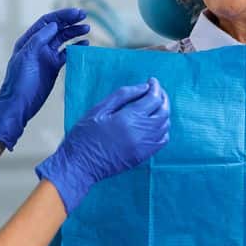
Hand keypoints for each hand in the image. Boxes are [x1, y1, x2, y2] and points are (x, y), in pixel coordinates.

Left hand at [0, 8, 89, 149]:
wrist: (19, 104)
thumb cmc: (20, 81)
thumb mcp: (27, 56)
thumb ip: (40, 39)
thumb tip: (54, 25)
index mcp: (29, 40)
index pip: (47, 22)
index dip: (62, 16)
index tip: (77, 13)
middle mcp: (38, 45)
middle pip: (57, 28)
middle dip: (70, 21)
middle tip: (85, 16)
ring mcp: (46, 56)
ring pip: (63, 39)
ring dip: (74, 33)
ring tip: (87, 29)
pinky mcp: (53, 67)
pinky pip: (66, 54)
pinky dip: (75, 48)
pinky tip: (85, 44)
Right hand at [35, 78, 169, 213]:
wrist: (80, 164)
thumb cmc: (85, 135)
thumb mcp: (99, 109)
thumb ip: (122, 96)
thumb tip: (143, 87)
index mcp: (128, 118)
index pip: (153, 99)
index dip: (155, 87)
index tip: (152, 81)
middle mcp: (141, 132)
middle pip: (163, 111)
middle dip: (162, 98)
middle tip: (156, 90)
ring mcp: (144, 146)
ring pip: (165, 125)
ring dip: (164, 112)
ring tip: (156, 104)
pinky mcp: (143, 156)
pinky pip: (162, 140)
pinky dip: (163, 129)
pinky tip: (155, 123)